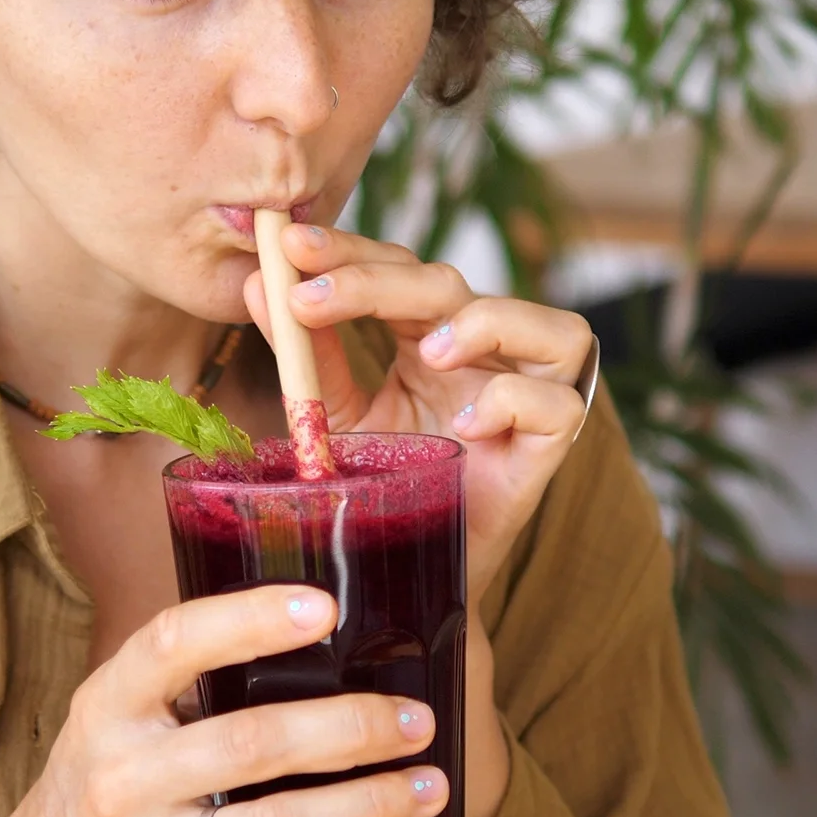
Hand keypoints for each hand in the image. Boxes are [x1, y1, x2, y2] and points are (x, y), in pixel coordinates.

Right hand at [0, 585, 445, 816]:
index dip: (250, 620)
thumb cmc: (103, 780)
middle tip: (413, 717)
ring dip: (365, 807)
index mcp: (109, 707)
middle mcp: (126, 780)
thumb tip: (316, 609)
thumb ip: (190, 669)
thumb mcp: (116, 710)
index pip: (172, 646)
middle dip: (347, 727)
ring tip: (429, 785)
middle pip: (248, 744)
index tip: (325, 605)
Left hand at [241, 222, 593, 599]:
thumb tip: (256, 285)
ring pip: (550, 325)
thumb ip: (307, 355)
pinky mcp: (549, 448)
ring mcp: (529, 395)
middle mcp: (487, 353)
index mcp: (433, 333)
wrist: (406, 571)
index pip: (398, 269)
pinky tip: (467, 423)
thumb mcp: (336, 414)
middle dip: (380, 281)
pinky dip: (514, 401)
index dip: (349, 252)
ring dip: (486, 323)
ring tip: (430, 352)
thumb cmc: (384, 484)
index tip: (291, 244)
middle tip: (311, 296)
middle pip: (452, 285)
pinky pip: (559, 406)